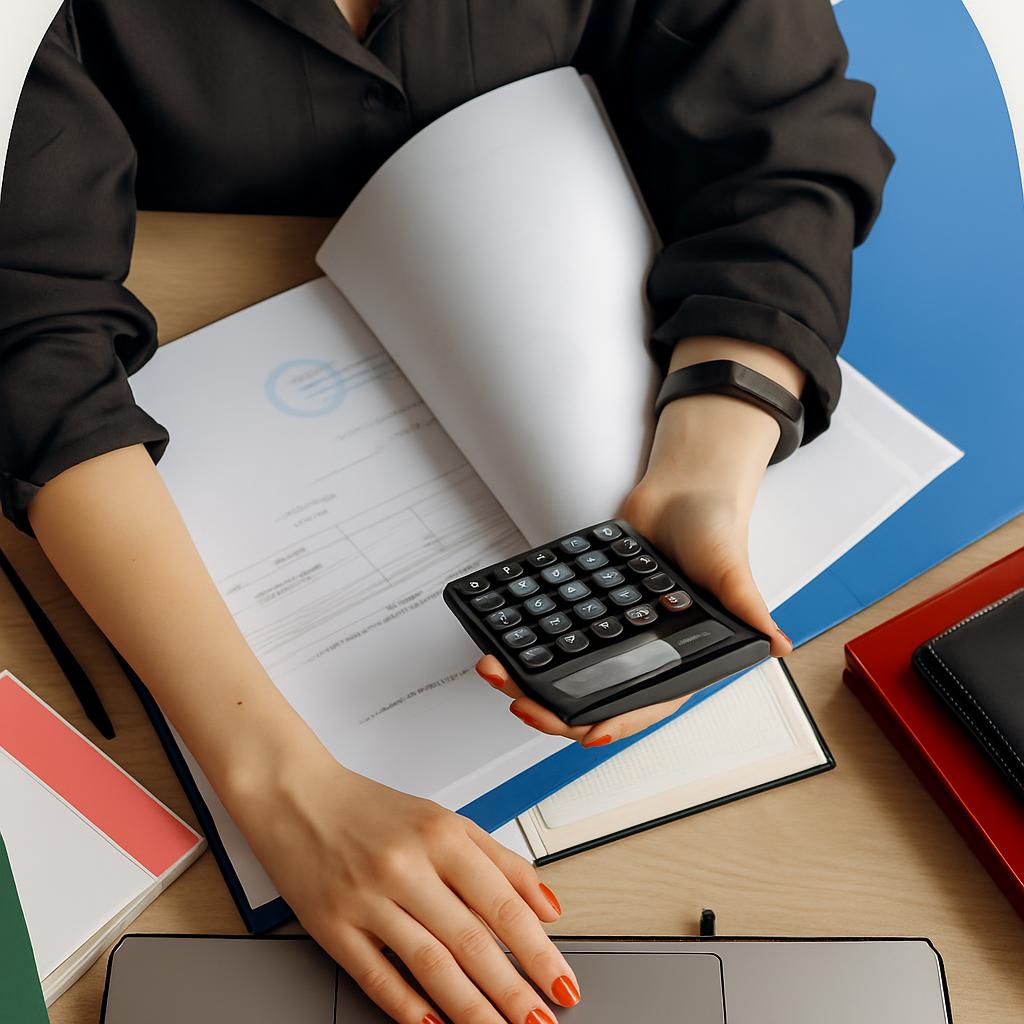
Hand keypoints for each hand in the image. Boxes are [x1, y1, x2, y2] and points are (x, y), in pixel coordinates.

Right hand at [228, 741, 578, 1023]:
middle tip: (541, 1021)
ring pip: (431, 964)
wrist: (296, 795)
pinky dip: (409, 1007)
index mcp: (441, 835)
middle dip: (514, 992)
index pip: (503, 903)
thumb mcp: (444, 819)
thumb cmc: (372, 810)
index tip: (562, 983)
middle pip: (471, 941)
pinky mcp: (331, 925)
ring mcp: (367, 898)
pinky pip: (376, 976)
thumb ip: (500, 860)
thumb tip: (548, 906)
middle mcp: (407, 866)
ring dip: (472, 1009)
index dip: (538, 951)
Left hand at [478, 337, 798, 747]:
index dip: (617, 722)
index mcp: (681, 657)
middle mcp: (643, 652)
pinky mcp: (589, 606)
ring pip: (567, 669)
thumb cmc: (715, 529)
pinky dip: (528, 639)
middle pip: (594, 695)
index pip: (646, 702)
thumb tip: (777, 644)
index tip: (586, 732)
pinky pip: (555, 631)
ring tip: (494, 671)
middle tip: (520, 702)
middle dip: (554, 707)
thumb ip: (748, 608)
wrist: (683, 488)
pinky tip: (498, 641)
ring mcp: (612, 632)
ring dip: (529, 677)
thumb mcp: (731, 570)